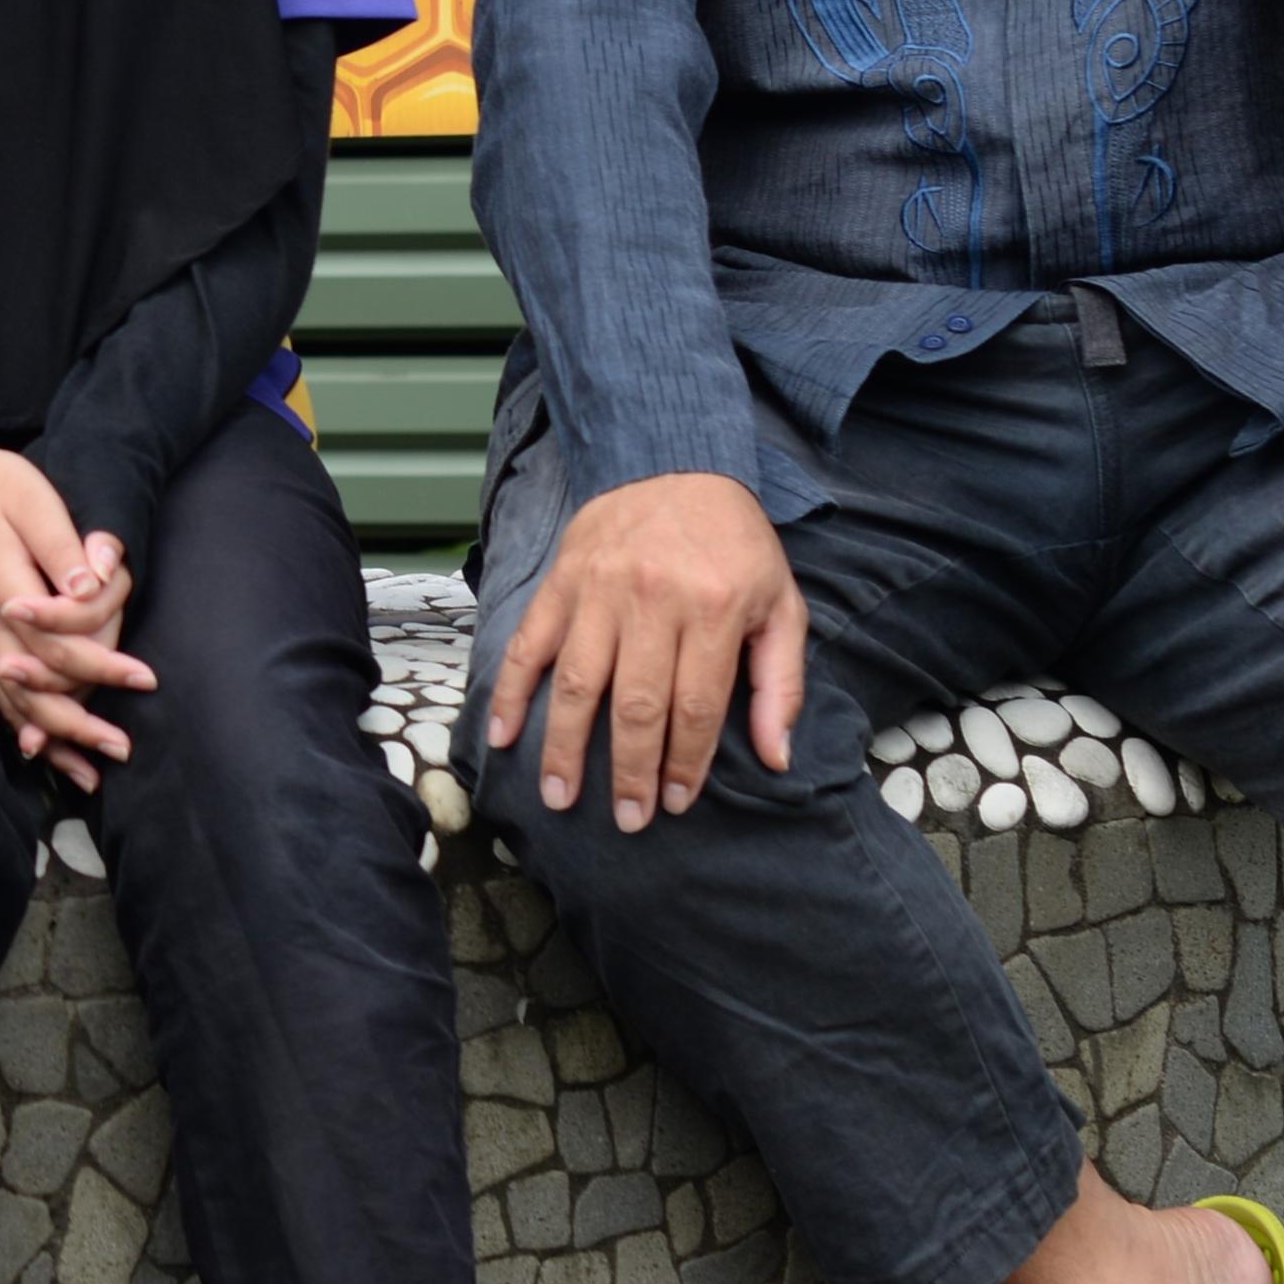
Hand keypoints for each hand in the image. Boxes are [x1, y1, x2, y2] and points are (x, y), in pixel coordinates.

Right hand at [0, 447, 148, 791]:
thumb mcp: (33, 501)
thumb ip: (62, 549)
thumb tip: (91, 588)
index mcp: (6, 589)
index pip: (61, 646)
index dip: (105, 667)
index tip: (146, 680)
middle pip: (36, 691)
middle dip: (80, 725)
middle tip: (124, 749)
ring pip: (14, 702)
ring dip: (52, 738)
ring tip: (89, 774)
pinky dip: (21, 724)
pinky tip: (39, 750)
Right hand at [481, 470, 801, 832]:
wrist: (674, 463)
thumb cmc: (735, 545)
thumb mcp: (781, 604)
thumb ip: (780, 681)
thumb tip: (776, 757)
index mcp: (716, 609)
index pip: (696, 705)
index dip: (685, 762)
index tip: (677, 802)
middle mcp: (654, 600)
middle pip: (636, 704)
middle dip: (629, 771)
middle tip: (627, 820)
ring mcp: (600, 590)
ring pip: (578, 682)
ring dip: (564, 746)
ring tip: (559, 797)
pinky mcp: (562, 581)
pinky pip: (530, 642)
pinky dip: (513, 690)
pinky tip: (502, 736)